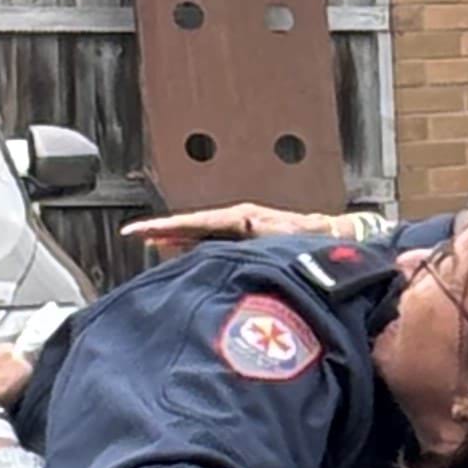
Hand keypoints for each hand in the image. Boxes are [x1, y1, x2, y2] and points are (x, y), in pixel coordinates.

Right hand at [120, 200, 297, 255]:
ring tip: (147, 241)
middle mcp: (238, 219)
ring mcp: (240, 229)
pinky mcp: (244, 240)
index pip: (196, 222)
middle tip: (133, 234)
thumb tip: (240, 222)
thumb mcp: (286, 236)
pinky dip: (190, 244)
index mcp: (243, 217)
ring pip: (198, 233)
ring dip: (173, 237)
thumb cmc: (313, 240)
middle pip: (191, 225)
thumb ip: (260, 232)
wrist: (333, 238)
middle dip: (162, 229)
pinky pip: (210, 241)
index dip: (167, 227)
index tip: (142, 230)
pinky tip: (176, 250)